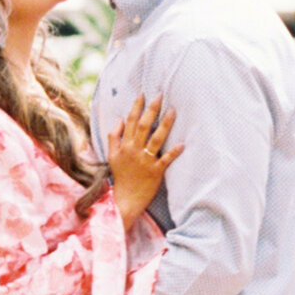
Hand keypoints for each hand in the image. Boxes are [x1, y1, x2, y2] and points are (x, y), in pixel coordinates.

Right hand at [108, 90, 181, 223]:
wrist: (125, 199)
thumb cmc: (120, 176)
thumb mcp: (112, 155)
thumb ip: (114, 136)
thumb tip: (120, 119)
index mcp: (125, 145)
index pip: (131, 121)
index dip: (137, 106)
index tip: (143, 94)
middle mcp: (135, 150)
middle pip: (144, 126)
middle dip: (152, 109)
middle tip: (160, 95)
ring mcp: (146, 161)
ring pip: (156, 139)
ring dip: (165, 125)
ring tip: (173, 111)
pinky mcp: (156, 172)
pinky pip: (166, 159)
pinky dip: (174, 152)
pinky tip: (182, 143)